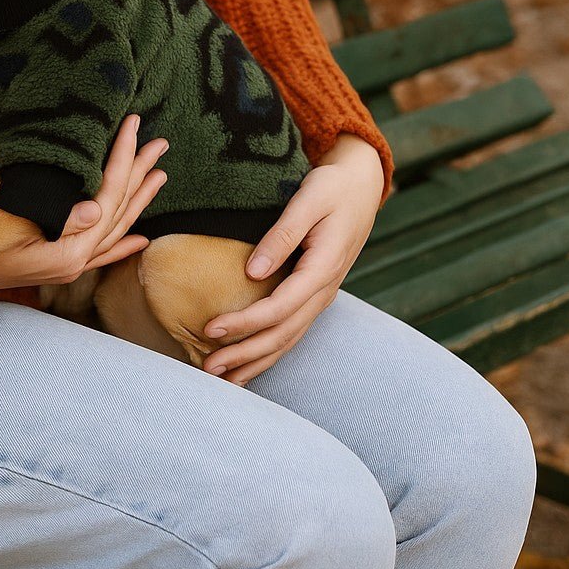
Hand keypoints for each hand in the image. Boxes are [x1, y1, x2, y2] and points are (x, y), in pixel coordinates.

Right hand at [0, 115, 167, 295]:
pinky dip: (122, 243)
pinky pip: (101, 253)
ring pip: (115, 228)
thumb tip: (95, 209)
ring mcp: (70, 266)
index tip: (133, 126)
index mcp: (67, 251)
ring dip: (138, 200)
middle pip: (118, 210)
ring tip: (161, 174)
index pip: (106, 196)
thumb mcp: (1, 221)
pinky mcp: (60, 267)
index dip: (121, 158)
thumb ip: (48, 214)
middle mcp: (76, 261)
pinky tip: (142, 237)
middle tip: (160, 143)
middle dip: (139, 173)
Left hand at [202, 134, 384, 384]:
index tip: (210, 330)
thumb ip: (283, 234)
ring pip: (288, 339)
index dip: (244, 323)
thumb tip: (252, 271)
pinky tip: (248, 364)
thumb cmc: (332, 188)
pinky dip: (269, 350)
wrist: (361, 187)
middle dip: (245, 355)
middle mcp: (324, 290)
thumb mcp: (309, 199)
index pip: (279, 307)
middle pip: (282, 333)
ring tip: (223, 381)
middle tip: (208, 371)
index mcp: (323, 268)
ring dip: (256, 361)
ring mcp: (321, 296)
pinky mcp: (313, 295)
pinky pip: (291, 330)